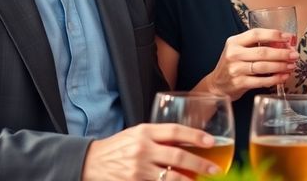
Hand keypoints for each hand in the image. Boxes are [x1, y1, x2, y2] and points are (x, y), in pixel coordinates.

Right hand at [81, 123, 219, 180]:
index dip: (195, 135)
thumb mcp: (137, 133)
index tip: (211, 142)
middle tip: (215, 169)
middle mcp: (142, 149)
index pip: (175, 130)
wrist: (90, 162)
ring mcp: (137, 169)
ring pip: (171, 177)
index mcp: (144, 132)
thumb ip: (159, 136)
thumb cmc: (119, 146)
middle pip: (178, 155)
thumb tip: (189, 141)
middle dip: (200, 164)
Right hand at [193, 28, 296, 100]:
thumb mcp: (239, 50)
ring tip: (292, 65)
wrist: (217, 84)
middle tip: (295, 55)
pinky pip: (261, 81)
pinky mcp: (239, 83)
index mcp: (234, 42)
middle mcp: (234, 54)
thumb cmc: (233, 64)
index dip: (274, 35)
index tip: (288, 37)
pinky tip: (284, 77)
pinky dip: (275, 79)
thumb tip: (285, 43)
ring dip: (281, 66)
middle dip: (282, 53)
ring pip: (263, 67)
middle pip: (262, 52)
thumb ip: (256, 45)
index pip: (256, 34)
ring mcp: (236, 69)